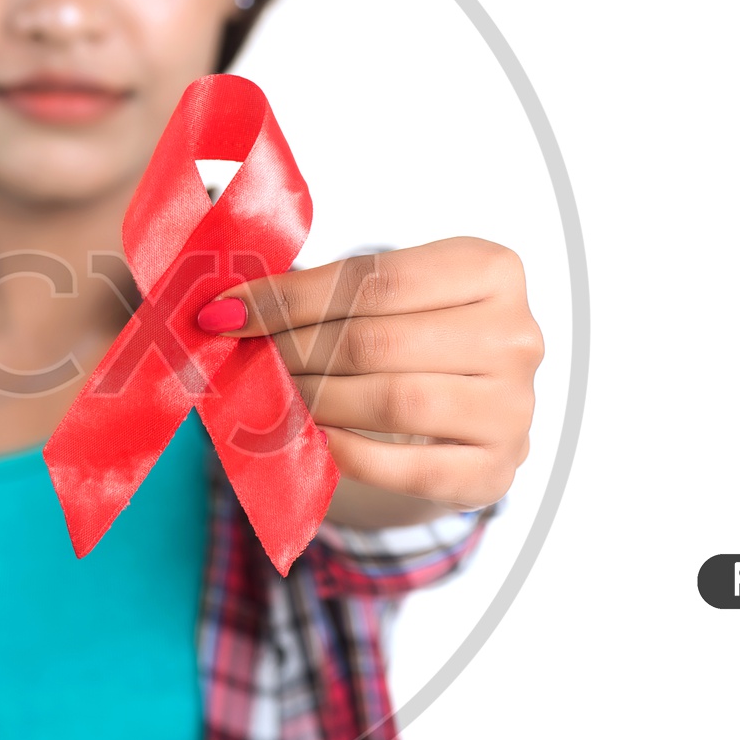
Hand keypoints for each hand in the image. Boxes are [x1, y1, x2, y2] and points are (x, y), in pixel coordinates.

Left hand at [198, 237, 543, 510]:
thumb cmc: (408, 338)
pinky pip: (409, 467)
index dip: (288, 298)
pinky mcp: (496, 471)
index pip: (373, 278)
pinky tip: (310, 439)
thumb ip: (317, 293)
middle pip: (377, 341)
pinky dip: (348, 454)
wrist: (460, 416)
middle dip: (292, 352)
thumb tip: (223, 307)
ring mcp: (515, 407)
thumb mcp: (379, 297)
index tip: (222, 314)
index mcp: (491, 268)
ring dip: (314, 401)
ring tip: (269, 397)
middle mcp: (517, 334)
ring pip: (394, 400)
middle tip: (240, 362)